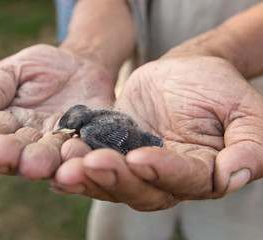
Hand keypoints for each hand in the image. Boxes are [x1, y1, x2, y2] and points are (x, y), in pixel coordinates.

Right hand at [0, 44, 114, 178]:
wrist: (82, 67)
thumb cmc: (42, 68)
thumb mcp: (15, 70)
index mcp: (7, 124)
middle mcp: (31, 141)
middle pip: (18, 153)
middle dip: (11, 155)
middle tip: (2, 156)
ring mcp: (60, 144)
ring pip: (50, 158)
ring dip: (43, 162)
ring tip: (37, 165)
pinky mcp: (87, 141)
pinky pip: (84, 150)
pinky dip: (79, 155)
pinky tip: (75, 153)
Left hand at [50, 54, 262, 210]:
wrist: (184, 72)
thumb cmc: (217, 88)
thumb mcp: (244, 110)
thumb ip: (249, 145)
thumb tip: (233, 176)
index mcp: (201, 172)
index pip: (183, 180)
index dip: (163, 172)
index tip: (141, 158)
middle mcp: (165, 177)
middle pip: (140, 189)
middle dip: (115, 178)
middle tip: (90, 163)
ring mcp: (136, 166)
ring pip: (111, 182)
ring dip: (87, 178)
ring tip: (64, 168)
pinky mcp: (114, 151)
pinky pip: (93, 163)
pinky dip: (75, 166)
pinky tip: (57, 165)